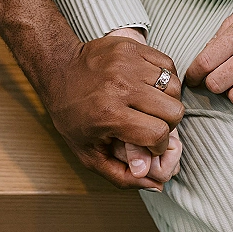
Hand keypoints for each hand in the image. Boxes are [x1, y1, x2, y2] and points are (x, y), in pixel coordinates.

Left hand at [39, 28, 183, 189]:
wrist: (58, 69)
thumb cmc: (72, 114)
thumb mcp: (88, 153)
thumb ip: (122, 175)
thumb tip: (157, 184)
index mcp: (109, 115)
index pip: (158, 135)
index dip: (159, 144)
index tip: (150, 142)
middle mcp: (121, 87)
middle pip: (174, 111)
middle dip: (167, 123)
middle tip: (151, 122)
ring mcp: (128, 63)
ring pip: (174, 87)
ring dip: (167, 99)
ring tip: (151, 103)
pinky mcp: (133, 47)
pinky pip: (168, 65)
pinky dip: (165, 77)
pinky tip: (150, 85)